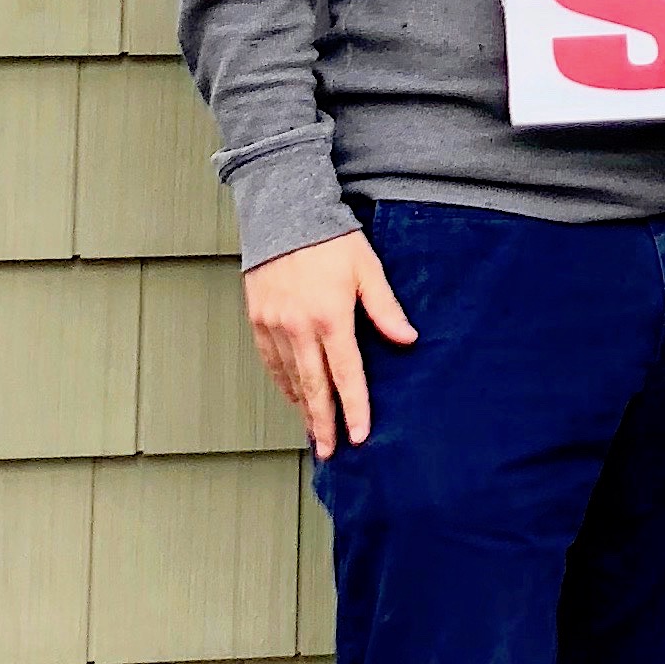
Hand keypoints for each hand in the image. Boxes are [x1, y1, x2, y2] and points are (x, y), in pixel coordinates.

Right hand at [242, 228, 415, 455]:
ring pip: (290, 378)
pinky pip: (270, 361)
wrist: (282, 212)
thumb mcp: (367, 268)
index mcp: (330, 317)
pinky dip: (282, 383)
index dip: (355, 408)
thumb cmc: (330, 238)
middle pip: (313, 387)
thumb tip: (408, 340)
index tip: (360, 436)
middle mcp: (298, 327)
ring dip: (303, 407)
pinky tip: (293, 396)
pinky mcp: (257, 319)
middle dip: (323, 423)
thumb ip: (385, 307)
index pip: (346, 375)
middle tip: (329, 451)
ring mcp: (274, 325)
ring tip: (313, 431)